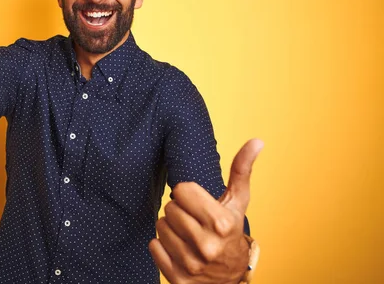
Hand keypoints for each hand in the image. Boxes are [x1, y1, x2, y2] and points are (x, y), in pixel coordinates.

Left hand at [149, 139, 262, 283]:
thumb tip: (257, 141)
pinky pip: (153, 246)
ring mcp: (192, 264)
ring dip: (170, 228)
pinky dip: (161, 245)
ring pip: (160, 227)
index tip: (196, 203)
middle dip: (178, 211)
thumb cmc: (231, 231)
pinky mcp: (178, 278)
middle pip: (169, 209)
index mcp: (222, 223)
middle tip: (192, 220)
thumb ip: (242, 169)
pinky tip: (178, 248)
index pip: (181, 191)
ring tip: (186, 234)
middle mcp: (207, 246)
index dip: (187, 195)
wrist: (230, 277)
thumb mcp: (237, 201)